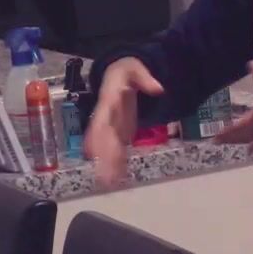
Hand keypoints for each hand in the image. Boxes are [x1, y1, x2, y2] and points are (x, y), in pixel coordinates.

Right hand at [83, 57, 163, 189]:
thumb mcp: (134, 68)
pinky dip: (118, 164)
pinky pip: (116, 150)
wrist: (120, 74)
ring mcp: (111, 127)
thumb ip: (145, 78)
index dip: (97, 137)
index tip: (93, 152)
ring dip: (108, 166)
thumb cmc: (126, 70)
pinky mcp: (118, 133)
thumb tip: (159, 88)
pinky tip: (120, 180)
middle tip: (104, 178)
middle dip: (103, 158)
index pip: (101, 121)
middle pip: (102, 140)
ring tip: (110, 185)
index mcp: (107, 102)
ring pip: (106, 149)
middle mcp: (105, 118)